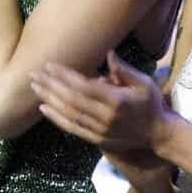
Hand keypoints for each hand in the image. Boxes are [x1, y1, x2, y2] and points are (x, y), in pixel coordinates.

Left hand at [31, 51, 173, 152]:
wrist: (158, 134)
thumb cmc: (151, 104)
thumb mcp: (144, 83)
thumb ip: (124, 69)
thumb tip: (108, 53)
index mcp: (117, 101)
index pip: (84, 87)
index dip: (65, 76)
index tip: (50, 66)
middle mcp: (106, 117)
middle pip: (72, 100)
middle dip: (51, 86)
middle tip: (34, 74)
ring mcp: (100, 131)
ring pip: (69, 115)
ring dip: (50, 100)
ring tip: (35, 87)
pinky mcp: (97, 140)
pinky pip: (73, 129)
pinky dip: (57, 119)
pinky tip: (44, 108)